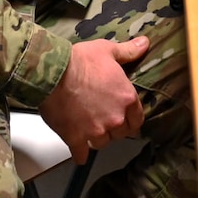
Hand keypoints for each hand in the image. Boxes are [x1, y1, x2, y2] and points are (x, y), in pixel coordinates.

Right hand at [39, 36, 149, 163]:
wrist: (52, 73)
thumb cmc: (80, 61)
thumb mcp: (108, 51)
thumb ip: (129, 51)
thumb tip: (145, 43)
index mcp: (126, 98)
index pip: (138, 119)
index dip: (132, 120)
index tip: (128, 121)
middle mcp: (115, 118)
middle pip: (121, 134)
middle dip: (115, 129)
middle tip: (107, 123)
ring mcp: (95, 130)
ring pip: (102, 144)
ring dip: (98, 139)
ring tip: (92, 131)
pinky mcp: (75, 138)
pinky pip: (81, 154)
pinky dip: (81, 155)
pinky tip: (80, 154)